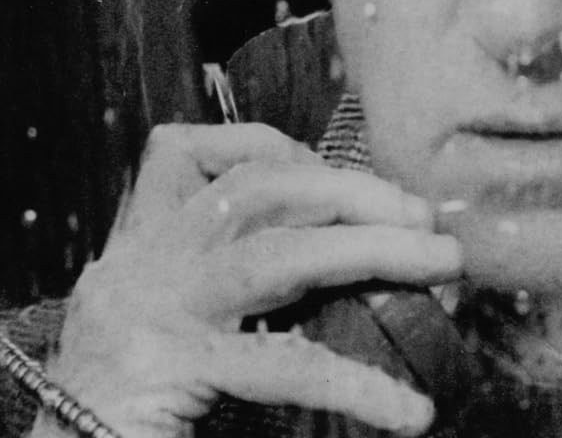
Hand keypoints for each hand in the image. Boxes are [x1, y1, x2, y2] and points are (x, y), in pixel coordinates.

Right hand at [35, 123, 463, 437]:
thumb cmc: (122, 422)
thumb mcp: (170, 345)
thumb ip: (235, 307)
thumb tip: (362, 282)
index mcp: (131, 258)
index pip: (182, 155)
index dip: (271, 151)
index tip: (338, 174)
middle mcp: (132, 272)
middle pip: (250, 191)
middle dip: (347, 192)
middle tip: (423, 218)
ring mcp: (146, 317)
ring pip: (272, 255)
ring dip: (367, 250)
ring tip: (440, 264)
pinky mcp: (166, 372)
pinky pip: (281, 362)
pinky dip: (357, 383)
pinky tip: (408, 409)